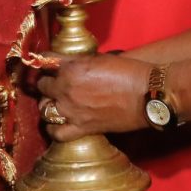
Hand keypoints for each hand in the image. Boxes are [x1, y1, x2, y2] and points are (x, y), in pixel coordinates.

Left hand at [35, 53, 151, 141]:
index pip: (45, 62)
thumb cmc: (128, 72)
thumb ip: (75, 60)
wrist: (147, 95)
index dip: (47, 62)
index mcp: (70, 69)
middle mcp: (66, 90)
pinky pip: (57, 133)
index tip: (49, 64)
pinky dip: (53, 129)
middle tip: (55, 82)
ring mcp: (72, 111)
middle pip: (42, 86)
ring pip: (45, 108)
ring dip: (49, 103)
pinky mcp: (82, 128)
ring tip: (56, 101)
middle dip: (48, 82)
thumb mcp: (98, 58)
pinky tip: (57, 123)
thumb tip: (62, 62)